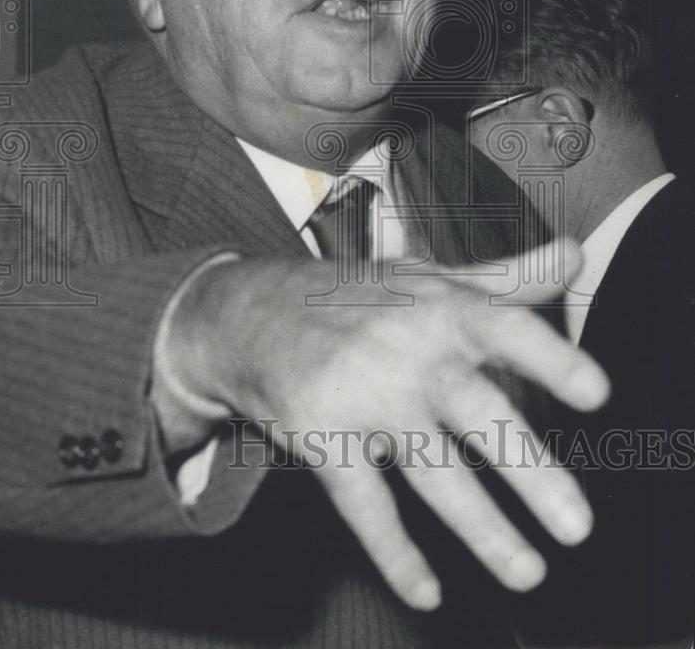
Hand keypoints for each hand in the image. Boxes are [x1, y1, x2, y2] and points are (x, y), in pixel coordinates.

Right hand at [167, 240, 609, 610]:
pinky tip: (426, 591)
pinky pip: (363, 503)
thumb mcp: (430, 278)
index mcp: (442, 310)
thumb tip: (575, 256)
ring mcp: (362, 398)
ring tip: (527, 573)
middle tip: (576, 525)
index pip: (504, 330)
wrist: (251, 314)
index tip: (595, 394)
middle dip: (528, 470)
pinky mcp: (322, 437)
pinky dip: (394, 552)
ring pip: (429, 471)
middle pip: (476, 413)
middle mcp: (407, 353)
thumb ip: (507, 277)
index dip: (550, 359)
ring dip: (481, 528)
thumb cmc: (356, 296)